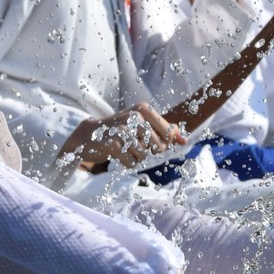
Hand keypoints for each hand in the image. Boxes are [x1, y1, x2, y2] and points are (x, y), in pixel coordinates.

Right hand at [61, 103, 184, 174]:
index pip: (169, 133)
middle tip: (135, 147)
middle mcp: (134, 116)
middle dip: (149, 153)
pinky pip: (131, 163)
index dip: (165, 144)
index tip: (151, 142)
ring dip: (137, 158)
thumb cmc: (120, 130)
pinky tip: (118, 155)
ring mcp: (123, 129)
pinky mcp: (113, 144)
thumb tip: (184, 140)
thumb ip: (164, 131)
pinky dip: (127, 164)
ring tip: (125, 150)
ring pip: (144, 156)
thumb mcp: (142, 125)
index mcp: (143, 109)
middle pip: (159, 147)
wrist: (88, 135)